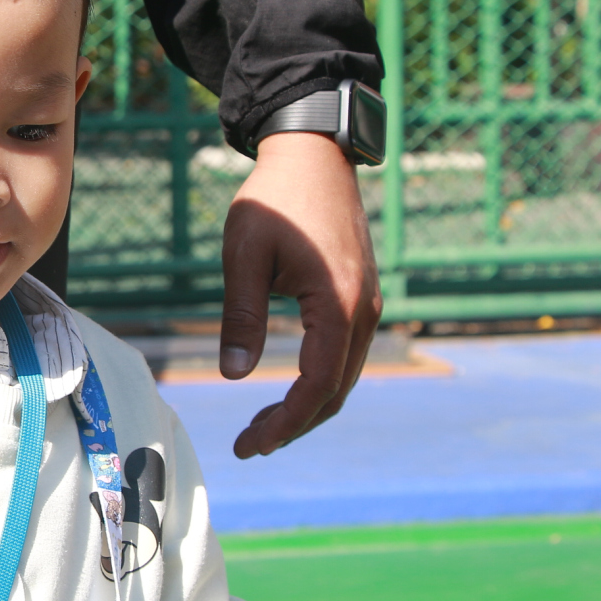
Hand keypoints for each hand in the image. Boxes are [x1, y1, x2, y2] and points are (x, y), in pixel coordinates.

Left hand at [220, 132, 380, 457]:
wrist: (313, 154)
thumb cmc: (275, 198)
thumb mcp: (244, 254)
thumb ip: (241, 316)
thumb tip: (233, 374)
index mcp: (337, 304)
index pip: (317, 386)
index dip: (285, 422)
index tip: (250, 445)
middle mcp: (363, 310)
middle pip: (336, 391)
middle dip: (294, 425)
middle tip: (249, 445)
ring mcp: (367, 303)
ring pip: (344, 376)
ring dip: (307, 408)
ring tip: (263, 429)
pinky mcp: (360, 295)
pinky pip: (345, 354)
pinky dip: (320, 382)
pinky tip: (289, 390)